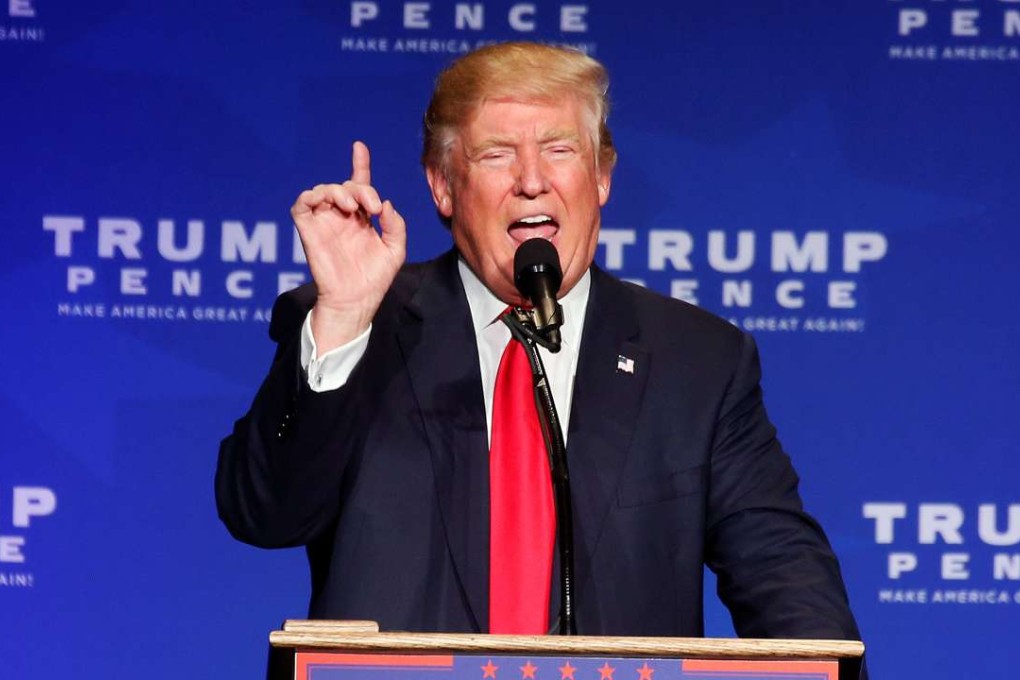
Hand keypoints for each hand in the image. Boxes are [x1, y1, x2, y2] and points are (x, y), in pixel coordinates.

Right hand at [292, 141, 406, 352]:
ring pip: (324, 190)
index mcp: (361, 219)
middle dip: (361, 189)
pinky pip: (301, 204)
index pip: (359, 185)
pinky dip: (311, 196)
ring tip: (351, 206)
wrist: (356, 300)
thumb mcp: (395, 250)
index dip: (359, 164)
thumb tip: (384, 204)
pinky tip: (329, 202)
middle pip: (346, 186)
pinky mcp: (308, 230)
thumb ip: (395, 225)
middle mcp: (342, 217)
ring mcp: (324, 222)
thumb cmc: (375, 279)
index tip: (359, 147)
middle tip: (372, 207)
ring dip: (339, 191)